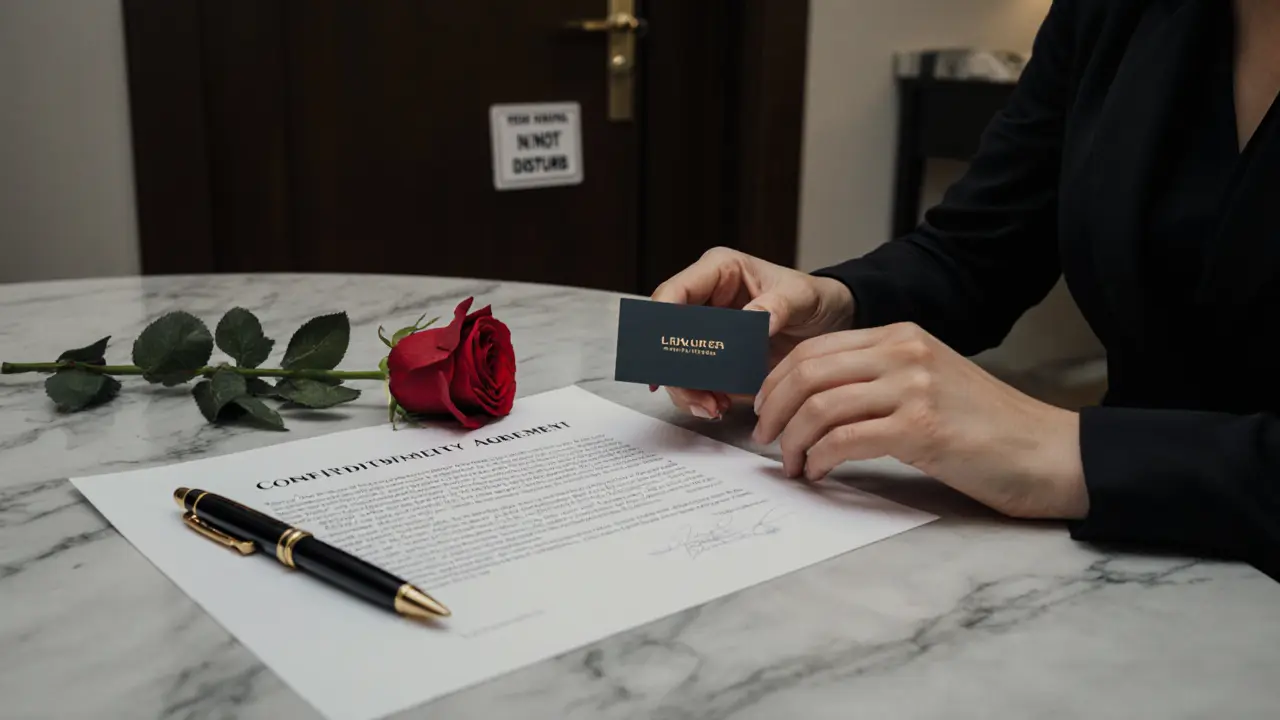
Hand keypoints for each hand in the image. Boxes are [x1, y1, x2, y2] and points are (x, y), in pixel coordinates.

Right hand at [651, 247, 854, 418]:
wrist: (829, 324)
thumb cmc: (813, 299)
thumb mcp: (801, 297)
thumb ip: (777, 305)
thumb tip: (752, 320)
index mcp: (718, 272)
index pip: (674, 292)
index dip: (660, 322)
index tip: (663, 351)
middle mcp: (705, 300)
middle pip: (666, 334)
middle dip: (673, 367)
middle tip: (693, 394)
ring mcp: (707, 331)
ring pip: (675, 362)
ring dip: (686, 389)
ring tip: (711, 407)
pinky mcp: (715, 358)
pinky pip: (695, 379)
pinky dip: (700, 397)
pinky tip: (716, 406)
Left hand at [752, 322, 1088, 519]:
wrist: (1049, 453)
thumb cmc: (987, 428)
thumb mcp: (928, 381)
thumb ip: (877, 379)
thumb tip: (814, 402)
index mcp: (902, 335)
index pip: (815, 348)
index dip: (776, 381)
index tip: (764, 410)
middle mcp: (904, 351)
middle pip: (807, 372)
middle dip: (774, 409)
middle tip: (765, 440)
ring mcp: (914, 386)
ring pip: (819, 406)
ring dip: (793, 441)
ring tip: (792, 464)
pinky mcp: (922, 426)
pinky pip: (844, 439)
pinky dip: (819, 459)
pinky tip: (819, 473)